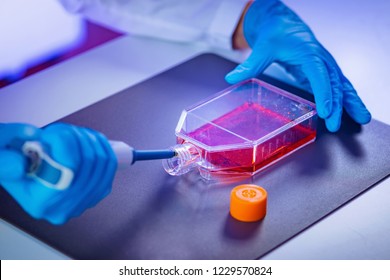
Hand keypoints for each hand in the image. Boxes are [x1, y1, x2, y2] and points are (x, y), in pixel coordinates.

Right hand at [0, 123, 116, 224]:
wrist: (23, 177)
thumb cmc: (11, 165)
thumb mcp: (0, 159)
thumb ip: (4, 161)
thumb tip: (20, 162)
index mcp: (41, 203)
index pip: (69, 169)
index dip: (66, 142)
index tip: (53, 131)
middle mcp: (64, 208)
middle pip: (87, 162)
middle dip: (77, 136)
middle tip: (62, 129)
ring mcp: (84, 202)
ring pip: (101, 161)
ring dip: (89, 138)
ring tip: (73, 132)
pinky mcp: (98, 193)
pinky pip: (110, 165)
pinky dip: (103, 146)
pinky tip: (89, 138)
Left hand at [226, 0, 370, 131]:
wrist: (281, 22)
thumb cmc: (275, 32)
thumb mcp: (262, 47)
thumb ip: (250, 65)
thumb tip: (231, 77)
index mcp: (309, 53)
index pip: (320, 75)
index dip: (324, 94)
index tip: (326, 111)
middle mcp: (321, 60)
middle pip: (335, 83)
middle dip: (338, 105)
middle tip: (336, 124)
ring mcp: (324, 66)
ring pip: (342, 84)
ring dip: (351, 102)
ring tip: (362, 118)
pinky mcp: (321, 72)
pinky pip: (338, 86)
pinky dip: (346, 98)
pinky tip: (352, 110)